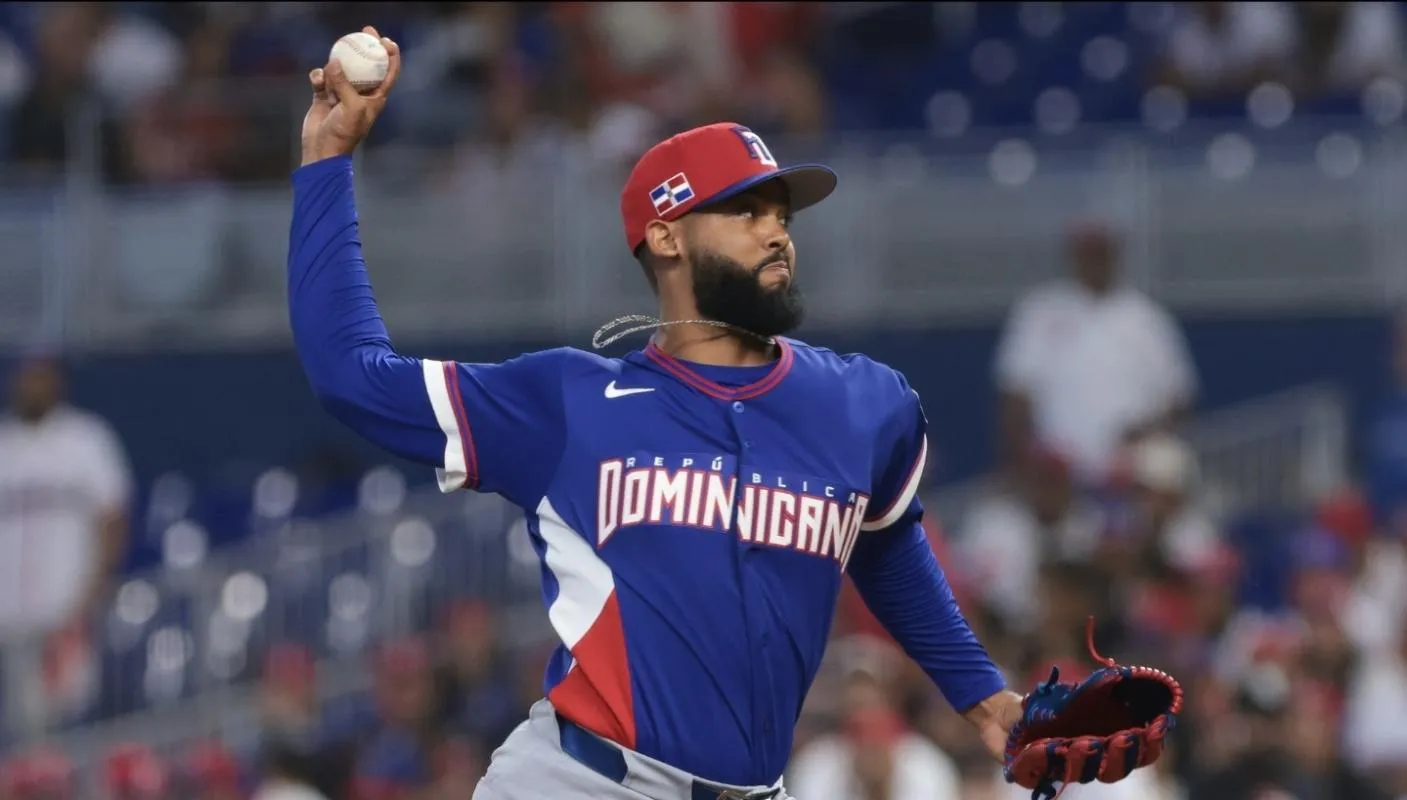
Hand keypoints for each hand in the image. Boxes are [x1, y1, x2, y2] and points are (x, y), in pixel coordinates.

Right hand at [301, 25, 401, 165]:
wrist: (322, 149)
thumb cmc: (344, 132)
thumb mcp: (351, 107)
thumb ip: (345, 83)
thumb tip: (334, 61)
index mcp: (375, 97)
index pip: (389, 72)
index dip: (391, 55)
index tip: (385, 40)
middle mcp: (361, 93)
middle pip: (366, 64)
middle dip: (366, 47)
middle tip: (364, 31)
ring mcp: (342, 93)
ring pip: (341, 69)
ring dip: (335, 66)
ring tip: (332, 65)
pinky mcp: (324, 96)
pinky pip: (322, 78)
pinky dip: (319, 76)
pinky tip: (317, 80)